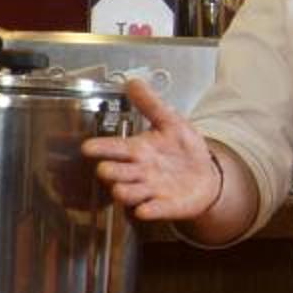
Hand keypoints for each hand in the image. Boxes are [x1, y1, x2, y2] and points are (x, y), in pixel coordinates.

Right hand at [81, 78, 226, 221]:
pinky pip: (153, 210)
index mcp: (138, 150)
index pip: (114, 148)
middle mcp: (139, 171)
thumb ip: (151, 105)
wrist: (206, 176)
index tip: (87, 147)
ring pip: (130, 193)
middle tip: (105, 169)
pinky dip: (148, 210)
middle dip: (111, 172)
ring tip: (121, 190)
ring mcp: (150, 190)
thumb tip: (133, 82)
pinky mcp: (164, 206)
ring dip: (125, 192)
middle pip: (117, 173)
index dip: (101, 148)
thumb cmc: (184, 150)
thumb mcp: (171, 122)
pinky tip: (144, 210)